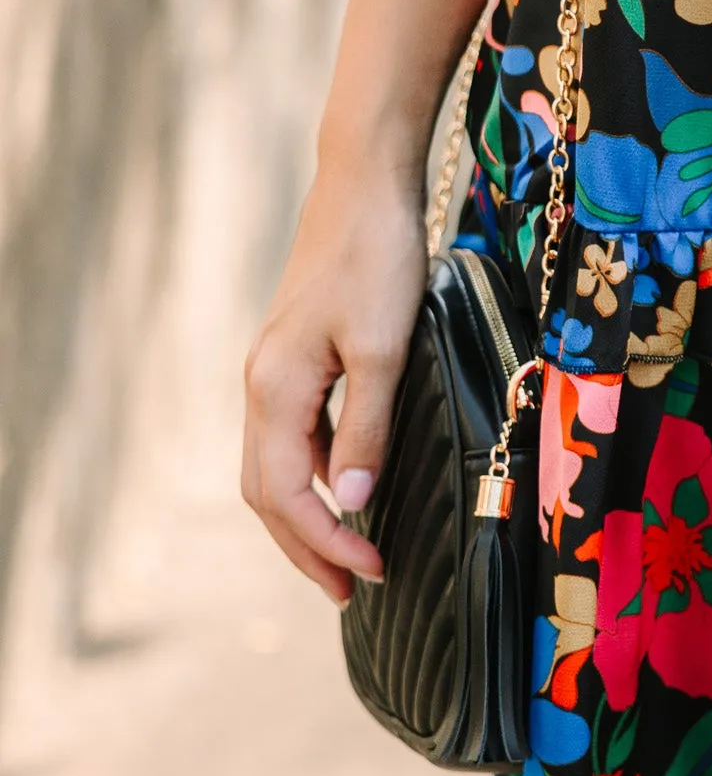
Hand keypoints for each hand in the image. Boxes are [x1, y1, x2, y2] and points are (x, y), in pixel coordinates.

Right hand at [241, 168, 429, 603]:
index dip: (323, 543)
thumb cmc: (377, 258)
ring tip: (348, 552)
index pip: (282, 495)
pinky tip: (345, 484)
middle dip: (306, 546)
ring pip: (274, 464)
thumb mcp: (384, 348)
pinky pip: (292, 434)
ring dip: (306, 514)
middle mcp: (262, 385)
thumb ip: (366, 430)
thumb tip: (348, 506)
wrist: (364, 184)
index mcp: (275, 389)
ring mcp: (275, 369)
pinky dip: (312, 473)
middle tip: (352, 590)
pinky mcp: (296, 355)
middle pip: (266, 490)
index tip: (369, 575)